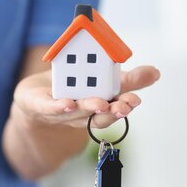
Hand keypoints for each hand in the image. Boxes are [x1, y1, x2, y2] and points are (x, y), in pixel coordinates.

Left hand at [13, 65, 159, 128]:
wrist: (32, 98)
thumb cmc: (66, 85)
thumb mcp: (92, 75)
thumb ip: (116, 71)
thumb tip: (154, 71)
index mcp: (100, 101)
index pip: (119, 101)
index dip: (132, 97)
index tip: (150, 82)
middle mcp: (85, 112)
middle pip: (103, 115)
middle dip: (116, 110)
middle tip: (126, 105)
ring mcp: (63, 113)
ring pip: (79, 114)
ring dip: (91, 109)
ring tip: (100, 104)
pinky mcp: (41, 108)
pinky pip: (51, 109)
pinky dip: (60, 108)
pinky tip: (68, 104)